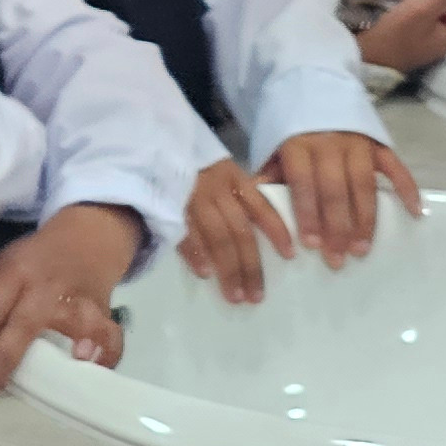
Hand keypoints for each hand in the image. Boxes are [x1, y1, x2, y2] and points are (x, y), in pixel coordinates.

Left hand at [0, 201, 138, 394]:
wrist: (88, 235)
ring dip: (74, 341)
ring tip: (64, 374)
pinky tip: (96, 368)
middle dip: (4, 356)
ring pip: (77, 319)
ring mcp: (78, 294)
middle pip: (25, 321)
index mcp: (14, 272)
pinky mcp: (105, 307)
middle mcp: (45, 284)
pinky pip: (111, 331)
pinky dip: (108, 349)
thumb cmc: (35, 259)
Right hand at [171, 158, 293, 304]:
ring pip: (217, 239)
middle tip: (256, 296)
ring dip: (228, 269)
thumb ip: (243, 192)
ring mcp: (192, 200)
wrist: (156, 148)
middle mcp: (217, 192)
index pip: (261, 208)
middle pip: (239, 232)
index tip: (290, 256)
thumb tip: (270, 218)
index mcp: (234, 180)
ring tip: (236, 295)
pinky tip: (205, 274)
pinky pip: (186, 234)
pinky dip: (196, 254)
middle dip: (250, 267)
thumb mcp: (224, 169)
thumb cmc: (195, 164)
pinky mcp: (169, 208)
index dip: (276, 232)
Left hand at [261, 130, 421, 266]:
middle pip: (335, 189)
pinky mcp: (379, 142)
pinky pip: (396, 166)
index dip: (307, 214)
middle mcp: (330, 143)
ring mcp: (358, 142)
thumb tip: (253, 202)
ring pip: (364, 184)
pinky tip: (414, 212)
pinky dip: (407, 188)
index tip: (310, 245)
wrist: (317, 86)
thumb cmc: (292, 129)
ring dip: (365, 219)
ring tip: (362, 248)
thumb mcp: (273, 147)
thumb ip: (269, 174)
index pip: (304, 183)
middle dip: (336, 226)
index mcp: (299, 144)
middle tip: (338, 258)